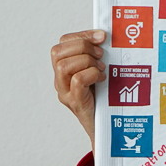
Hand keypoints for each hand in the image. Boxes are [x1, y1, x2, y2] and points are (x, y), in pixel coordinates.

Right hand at [51, 29, 106, 148]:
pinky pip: (77, 81)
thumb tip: (109, 36)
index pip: (62, 43)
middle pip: (57, 52)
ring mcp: (66, 93)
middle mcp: (60, 81)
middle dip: (82, 46)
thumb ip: (98, 57)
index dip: (81, 35)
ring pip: (63, 66)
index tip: (102, 36)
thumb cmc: (106, 99)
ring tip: (101, 68)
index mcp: (65, 70)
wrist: (108, 130)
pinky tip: (102, 78)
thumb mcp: (100, 73)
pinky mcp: (76, 103)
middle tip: (101, 54)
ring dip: (86, 61)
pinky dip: (91, 74)